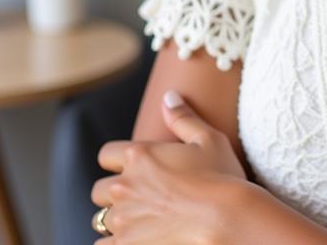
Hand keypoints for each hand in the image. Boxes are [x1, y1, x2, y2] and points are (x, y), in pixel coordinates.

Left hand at [91, 89, 248, 243]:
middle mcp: (124, 186)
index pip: (106, 155)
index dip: (118, 160)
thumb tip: (168, 96)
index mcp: (139, 155)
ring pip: (100, 219)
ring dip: (116, 219)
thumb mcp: (208, 139)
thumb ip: (183, 117)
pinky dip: (116, 243)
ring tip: (140, 220)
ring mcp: (122, 219)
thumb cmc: (221, 176)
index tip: (135, 168)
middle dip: (116, 192)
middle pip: (100, 190)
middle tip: (141, 196)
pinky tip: (136, 238)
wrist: (226, 218)